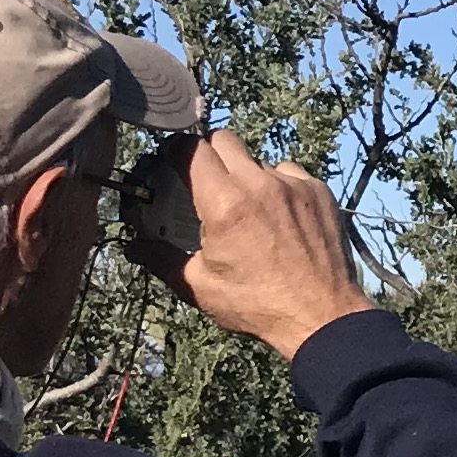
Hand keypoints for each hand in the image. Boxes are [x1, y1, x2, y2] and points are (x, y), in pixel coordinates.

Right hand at [153, 129, 366, 361]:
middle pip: (224, 140)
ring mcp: (293, 185)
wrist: (321, 316)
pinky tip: (278, 216)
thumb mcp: (199, 286)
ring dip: (247, 175)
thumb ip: (162, 259)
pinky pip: (291, 173)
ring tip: (248, 209)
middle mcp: (259, 184)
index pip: (192, 150)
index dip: (178, 153)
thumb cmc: (259, 305)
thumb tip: (135, 247)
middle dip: (210, 155)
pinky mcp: (318, 192)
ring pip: (259, 159)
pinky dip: (279, 186)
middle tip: (207, 183)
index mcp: (224, 203)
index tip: (174, 165)